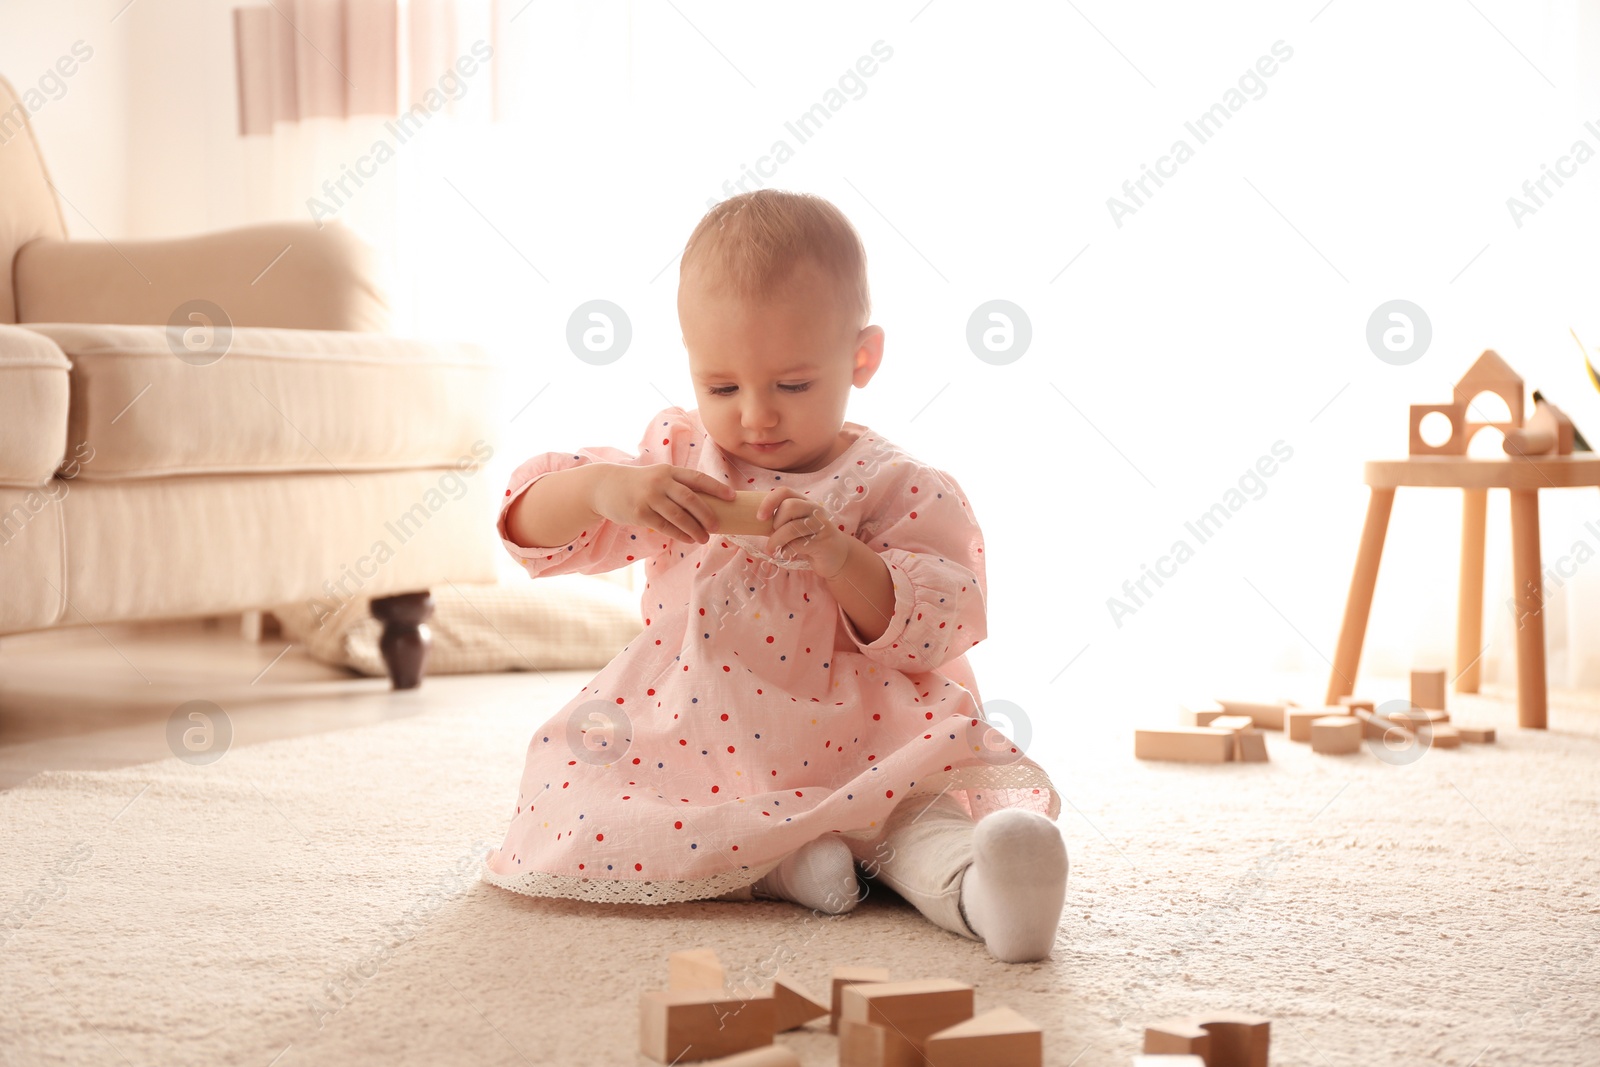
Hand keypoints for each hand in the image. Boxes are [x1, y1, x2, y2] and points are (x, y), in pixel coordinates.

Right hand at [591, 464, 735, 543]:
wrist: (605, 486)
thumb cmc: (639, 484)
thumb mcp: (658, 477)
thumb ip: (678, 486)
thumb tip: (707, 505)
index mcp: (669, 471)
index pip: (698, 478)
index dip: (716, 488)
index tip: (732, 497)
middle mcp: (660, 481)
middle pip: (690, 498)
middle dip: (706, 514)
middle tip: (717, 526)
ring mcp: (649, 497)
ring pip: (678, 515)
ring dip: (694, 528)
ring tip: (704, 538)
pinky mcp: (640, 513)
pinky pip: (665, 526)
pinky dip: (679, 534)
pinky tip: (688, 540)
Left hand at [757, 488, 851, 578]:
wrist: (837, 557)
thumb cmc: (809, 540)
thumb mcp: (793, 526)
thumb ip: (778, 521)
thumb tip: (751, 522)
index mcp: (804, 502)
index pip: (784, 491)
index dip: (769, 501)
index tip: (759, 517)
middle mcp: (815, 509)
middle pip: (789, 506)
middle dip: (775, 523)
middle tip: (772, 534)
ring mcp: (821, 525)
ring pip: (792, 527)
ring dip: (776, 540)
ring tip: (772, 550)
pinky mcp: (824, 542)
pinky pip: (798, 545)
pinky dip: (787, 551)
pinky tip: (787, 554)